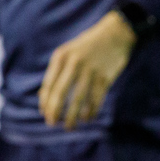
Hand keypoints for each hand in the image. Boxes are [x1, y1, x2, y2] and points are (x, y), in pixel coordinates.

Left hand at [38, 10, 136, 128]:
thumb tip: (43, 98)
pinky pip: (96, 99)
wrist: (115, 33)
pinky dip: (91, 111)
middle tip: (52, 124)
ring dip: (73, 116)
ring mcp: (91, 70)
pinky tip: (88, 118)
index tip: (46, 114)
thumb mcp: (68, 53)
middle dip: (55, 112)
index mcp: (61, 56)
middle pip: (60, 93)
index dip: (45, 102)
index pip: (49, 84)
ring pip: (78, 99)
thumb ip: (56, 73)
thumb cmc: (87, 47)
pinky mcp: (105, 76)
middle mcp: (74, 63)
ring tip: (70, 127)